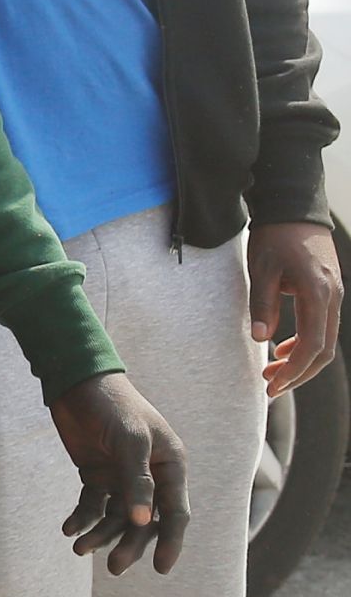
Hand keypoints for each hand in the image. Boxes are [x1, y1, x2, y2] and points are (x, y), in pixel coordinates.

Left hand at [49, 372, 189, 574]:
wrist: (77, 382)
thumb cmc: (113, 407)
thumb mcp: (130, 442)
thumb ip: (137, 482)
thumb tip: (142, 523)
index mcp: (169, 467)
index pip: (174, 513)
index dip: (170, 542)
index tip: (161, 569)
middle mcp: (149, 476)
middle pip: (143, 521)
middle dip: (129, 545)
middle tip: (113, 568)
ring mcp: (121, 477)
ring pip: (115, 517)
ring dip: (101, 535)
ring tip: (79, 548)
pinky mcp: (95, 474)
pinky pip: (92, 505)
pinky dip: (82, 518)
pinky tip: (69, 529)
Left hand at [249, 221, 342, 395]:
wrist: (293, 208)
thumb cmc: (274, 237)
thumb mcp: (261, 271)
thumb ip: (263, 305)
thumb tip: (262, 341)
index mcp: (318, 293)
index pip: (312, 346)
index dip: (293, 371)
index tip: (272, 386)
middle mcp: (333, 297)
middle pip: (323, 350)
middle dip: (298, 373)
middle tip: (270, 388)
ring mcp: (334, 294)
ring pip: (325, 340)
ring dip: (301, 360)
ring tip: (272, 373)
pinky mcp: (328, 291)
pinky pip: (322, 326)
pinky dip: (305, 343)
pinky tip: (283, 350)